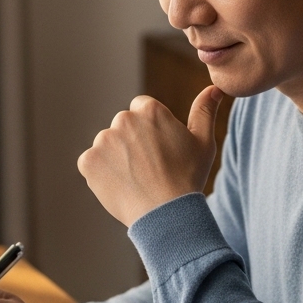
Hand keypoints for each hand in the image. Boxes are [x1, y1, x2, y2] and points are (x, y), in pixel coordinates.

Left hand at [77, 86, 222, 226]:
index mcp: (149, 110)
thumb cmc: (187, 178)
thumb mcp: (203, 142)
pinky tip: (121, 185)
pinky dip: (101, 173)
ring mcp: (103, 140)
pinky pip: (92, 162)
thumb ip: (204, 111)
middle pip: (123, 126)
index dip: (150, 130)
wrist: (165, 214)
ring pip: (107, 145)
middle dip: (132, 141)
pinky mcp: (88, 161)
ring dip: (116, 157)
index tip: (158, 150)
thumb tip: (214, 88)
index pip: (141, 109)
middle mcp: (123, 119)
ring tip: (136, 179)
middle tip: (148, 167)